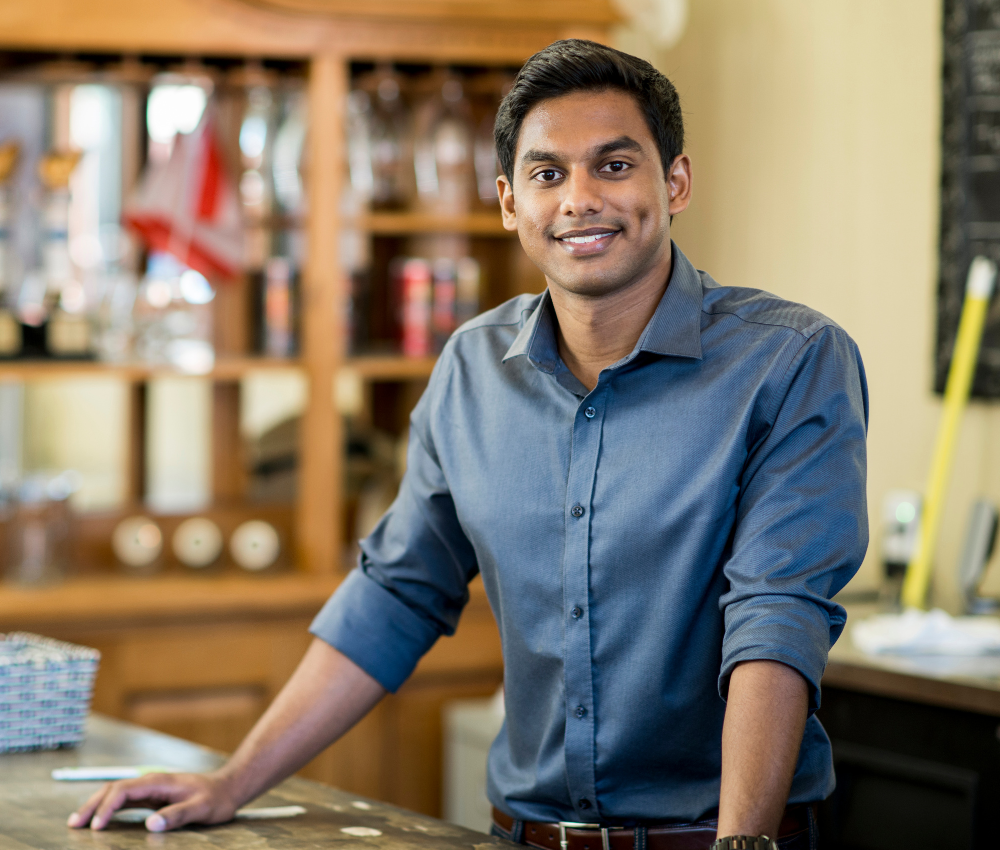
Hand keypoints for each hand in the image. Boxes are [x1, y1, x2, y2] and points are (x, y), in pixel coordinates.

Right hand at [67, 770, 239, 831]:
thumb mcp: (201, 808)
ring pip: (116, 794)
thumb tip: (150, 823)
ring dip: (96, 806)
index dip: (107, 807)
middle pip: (113, 789)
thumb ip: (177, 815)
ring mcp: (151, 789)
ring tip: (77, 823)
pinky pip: (124, 801)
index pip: (124, 790)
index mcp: (159, 782)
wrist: (228, 788)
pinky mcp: (152, 798)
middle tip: (74, 825)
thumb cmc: (216, 798)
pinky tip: (99, 821)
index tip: (96, 827)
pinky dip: (108, 809)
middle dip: (92, 805)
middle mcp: (151, 782)